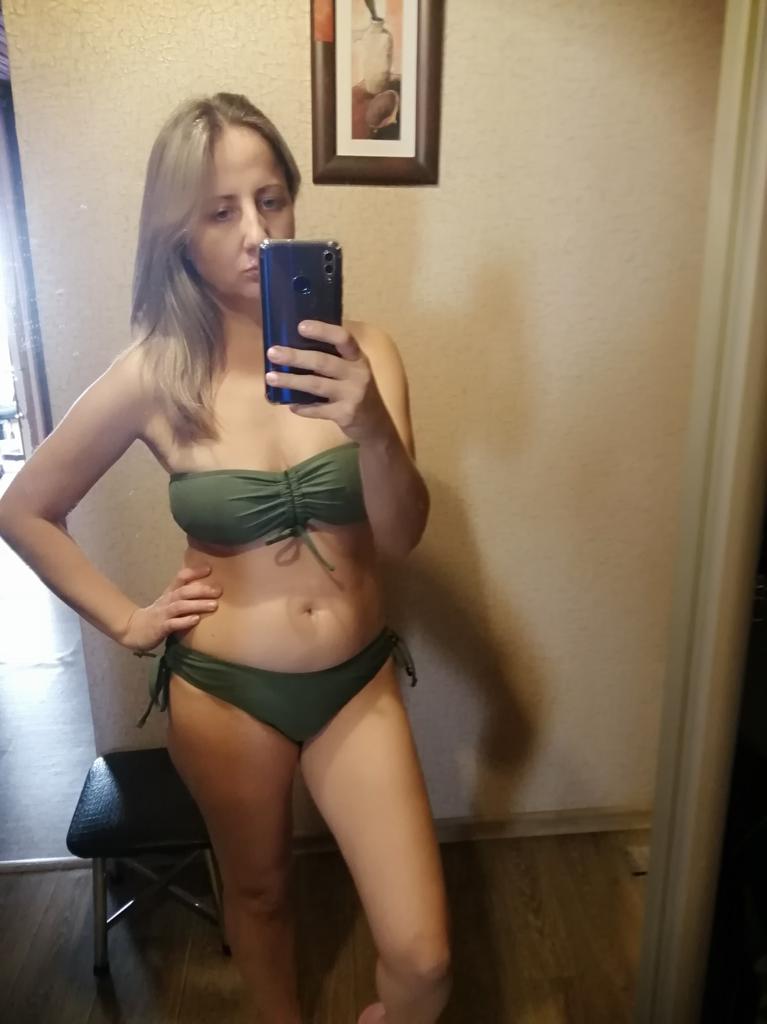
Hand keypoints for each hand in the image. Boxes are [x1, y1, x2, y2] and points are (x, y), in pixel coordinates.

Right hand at [119, 565, 221, 651]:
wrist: (133, 629)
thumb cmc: (158, 615)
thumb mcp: (169, 601)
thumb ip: (184, 595)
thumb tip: (207, 588)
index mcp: (170, 593)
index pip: (181, 578)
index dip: (194, 572)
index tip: (210, 568)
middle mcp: (167, 601)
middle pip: (184, 591)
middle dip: (202, 590)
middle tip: (219, 590)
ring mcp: (163, 614)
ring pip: (180, 606)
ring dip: (197, 604)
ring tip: (214, 605)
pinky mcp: (160, 627)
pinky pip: (173, 624)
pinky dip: (185, 621)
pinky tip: (196, 619)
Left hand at [265, 321, 390, 442]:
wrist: (376, 425)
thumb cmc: (358, 391)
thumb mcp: (354, 370)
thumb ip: (334, 359)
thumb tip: (296, 346)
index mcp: (358, 358)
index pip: (343, 338)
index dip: (323, 331)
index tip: (300, 326)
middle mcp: (357, 373)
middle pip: (323, 361)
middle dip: (296, 356)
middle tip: (272, 352)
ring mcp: (352, 395)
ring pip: (316, 385)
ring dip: (291, 380)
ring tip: (271, 377)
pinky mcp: (345, 414)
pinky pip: (318, 410)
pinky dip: (303, 408)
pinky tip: (290, 404)